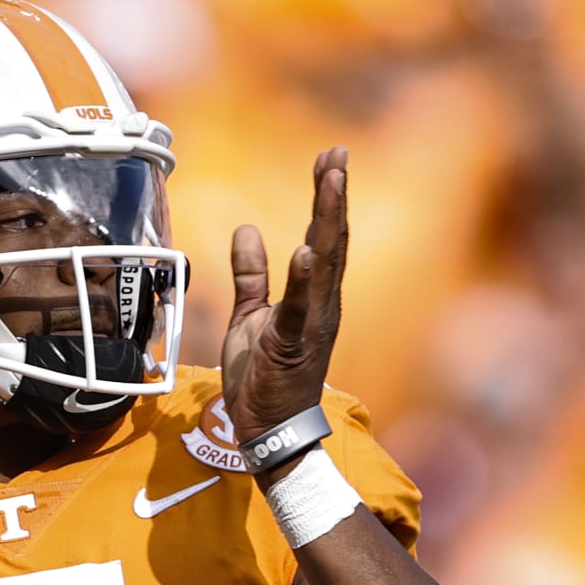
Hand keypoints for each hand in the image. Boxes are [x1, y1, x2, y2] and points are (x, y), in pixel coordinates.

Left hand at [221, 146, 348, 453]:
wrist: (267, 431)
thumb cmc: (264, 378)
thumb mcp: (250, 316)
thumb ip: (250, 275)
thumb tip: (247, 230)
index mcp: (313, 297)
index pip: (323, 237)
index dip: (326, 198)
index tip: (330, 159)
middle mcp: (322, 304)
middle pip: (332, 241)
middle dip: (333, 196)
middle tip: (337, 154)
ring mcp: (312, 324)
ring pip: (325, 264)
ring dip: (328, 221)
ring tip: (331, 180)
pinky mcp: (292, 345)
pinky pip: (299, 308)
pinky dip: (304, 278)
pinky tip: (307, 250)